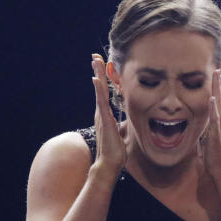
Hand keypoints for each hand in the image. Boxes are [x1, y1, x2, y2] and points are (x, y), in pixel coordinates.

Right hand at [91, 53, 126, 177]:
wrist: (110, 163)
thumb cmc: (115, 150)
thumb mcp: (120, 132)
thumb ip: (120, 124)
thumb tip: (125, 120)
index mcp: (106, 114)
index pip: (105, 93)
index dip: (104, 79)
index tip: (103, 66)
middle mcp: (102, 112)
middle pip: (100, 88)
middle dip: (98, 72)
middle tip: (95, 57)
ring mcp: (102, 115)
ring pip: (99, 91)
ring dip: (97, 75)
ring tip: (95, 61)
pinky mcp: (104, 119)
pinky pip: (101, 102)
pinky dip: (98, 90)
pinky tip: (96, 79)